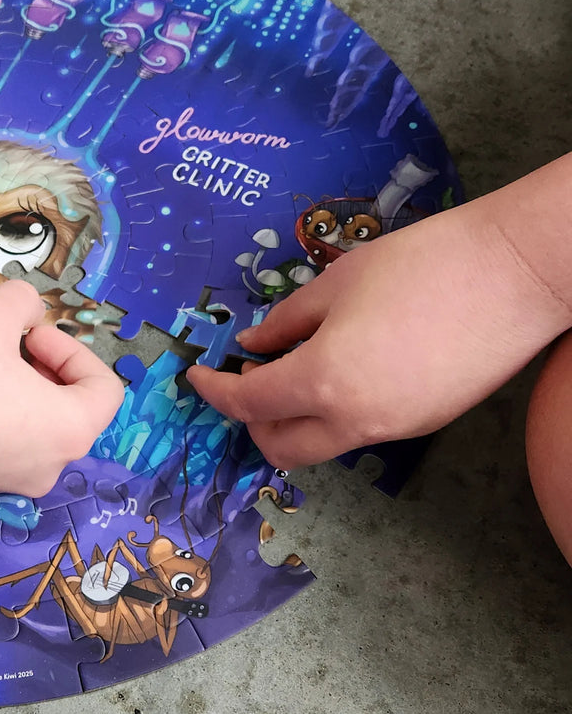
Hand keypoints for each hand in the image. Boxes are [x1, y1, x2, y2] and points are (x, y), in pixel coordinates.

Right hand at [0, 280, 123, 495]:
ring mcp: (15, 483)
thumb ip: (24, 301)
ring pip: (39, 424)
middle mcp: (53, 466)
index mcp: (72, 431)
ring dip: (21, 386)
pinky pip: (7, 442)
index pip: (105, 387)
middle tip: (8, 341)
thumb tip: (28, 313)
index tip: (30, 334)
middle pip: (73, 407)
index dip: (73, 349)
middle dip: (47, 366)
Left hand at [188, 193, 571, 469]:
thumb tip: (251, 347)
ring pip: (321, 445)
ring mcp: (395, 430)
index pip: (248, 404)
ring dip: (293, 419)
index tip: (199, 375)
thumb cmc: (418, 264)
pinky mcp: (425, 424)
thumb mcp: (335, 285)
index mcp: (324, 382)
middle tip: (251, 375)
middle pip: (280, 448)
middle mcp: (356, 421)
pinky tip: (344, 368)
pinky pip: (360, 431)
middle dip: (252, 420)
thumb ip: (284, 323)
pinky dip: (334, 413)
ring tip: (298, 366)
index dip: (214, 391)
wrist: (515, 274)